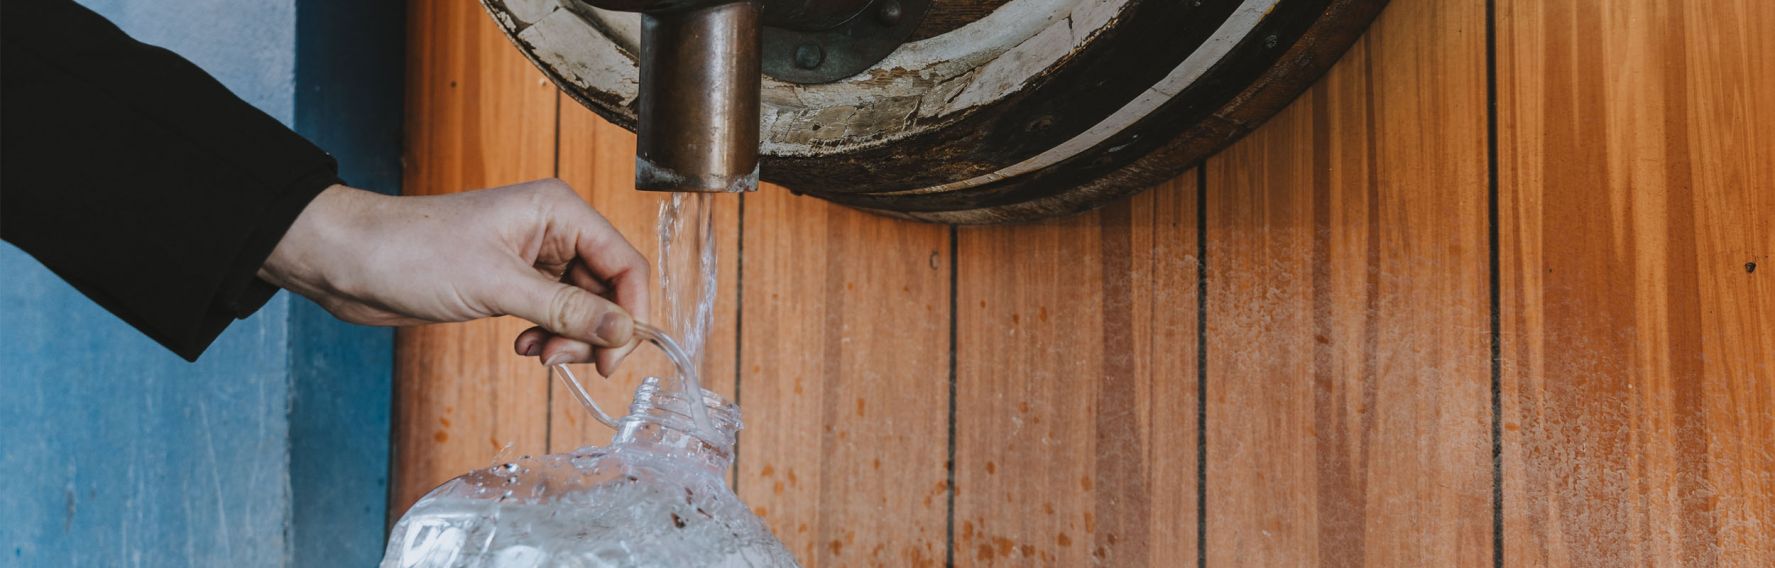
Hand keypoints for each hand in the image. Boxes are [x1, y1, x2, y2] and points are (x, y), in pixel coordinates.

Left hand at [259, 180, 649, 374]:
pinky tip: (521, 346)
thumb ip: (567, 310)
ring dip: (568, 338)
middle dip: (593, 331)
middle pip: (608, 289)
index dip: (630, 313)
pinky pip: (553, 314)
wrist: (350, 261)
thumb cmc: (414, 252)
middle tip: (562, 361)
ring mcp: (534, 257)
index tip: (614, 357)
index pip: (625, 264)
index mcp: (559, 210)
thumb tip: (624, 331)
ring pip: (583, 307)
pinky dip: (547, 336)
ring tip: (536, 355)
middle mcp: (553, 229)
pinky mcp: (512, 281)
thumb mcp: (499, 286)